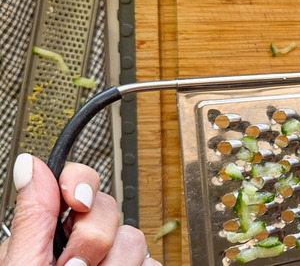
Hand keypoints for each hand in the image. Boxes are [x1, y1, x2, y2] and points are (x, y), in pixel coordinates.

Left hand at [0, 154, 159, 265]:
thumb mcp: (24, 263)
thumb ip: (34, 216)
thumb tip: (30, 163)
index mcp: (50, 234)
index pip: (77, 182)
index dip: (80, 184)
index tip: (77, 202)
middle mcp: (82, 244)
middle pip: (109, 209)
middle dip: (94, 240)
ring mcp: (112, 259)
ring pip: (135, 239)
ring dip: (116, 264)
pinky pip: (154, 261)